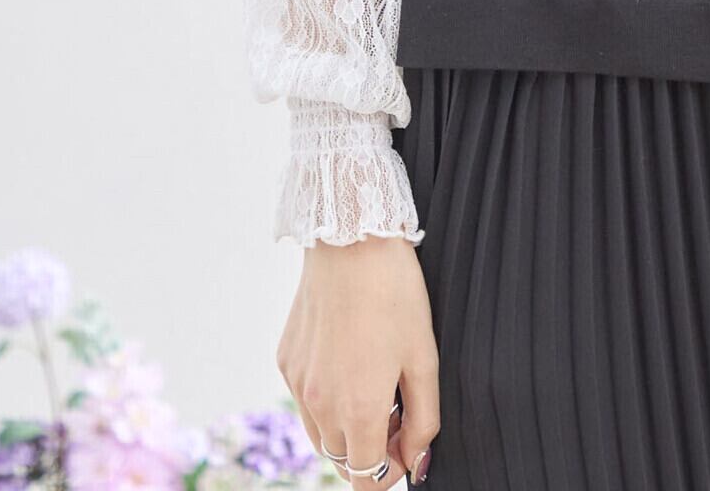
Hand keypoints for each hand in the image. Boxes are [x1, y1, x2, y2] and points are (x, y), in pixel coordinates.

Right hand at [278, 236, 439, 484]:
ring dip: (346, 427)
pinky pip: (305, 399)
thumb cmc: (396, 294)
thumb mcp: (424, 357)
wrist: (352, 241)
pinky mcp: (285, 360)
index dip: (391, 472)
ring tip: (374, 383)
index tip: (406, 446)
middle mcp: (320, 405)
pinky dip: (326, 397)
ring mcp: (297, 383)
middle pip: (343, 459)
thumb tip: (417, 462)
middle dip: (371, 448)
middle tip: (397, 408)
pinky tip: (349, 359)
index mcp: (358, 410)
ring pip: (320, 434)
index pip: (367, 478)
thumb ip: (424, 420)